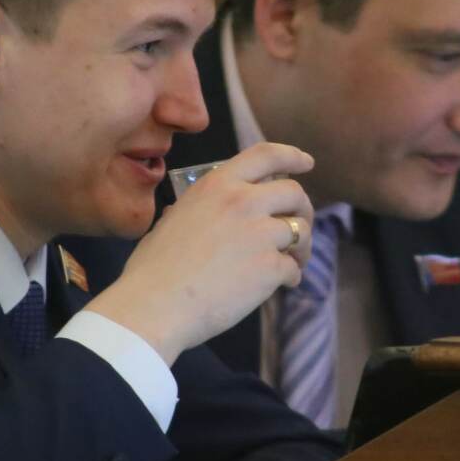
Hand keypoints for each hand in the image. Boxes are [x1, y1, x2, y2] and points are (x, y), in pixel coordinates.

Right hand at [86, 142, 313, 363]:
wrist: (155, 305)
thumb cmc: (153, 268)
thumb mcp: (171, 220)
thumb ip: (194, 210)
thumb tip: (191, 214)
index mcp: (217, 184)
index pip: (265, 155)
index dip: (291, 156)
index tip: (306, 162)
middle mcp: (243, 201)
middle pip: (294, 192)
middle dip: (303, 209)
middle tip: (298, 226)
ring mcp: (259, 234)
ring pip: (300, 230)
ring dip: (302, 247)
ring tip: (293, 262)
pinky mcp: (270, 267)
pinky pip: (293, 267)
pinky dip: (291, 276)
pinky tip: (282, 285)